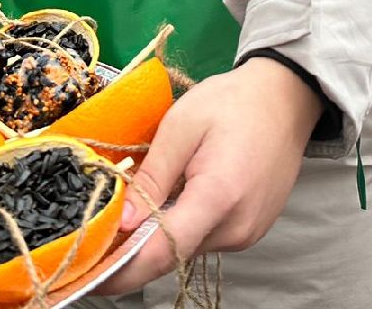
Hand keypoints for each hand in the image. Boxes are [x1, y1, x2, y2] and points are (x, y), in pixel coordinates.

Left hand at [97, 57, 324, 293]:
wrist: (286, 97)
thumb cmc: (231, 102)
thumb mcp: (181, 125)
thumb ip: (152, 177)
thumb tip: (121, 225)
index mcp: (218, 197)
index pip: (160, 252)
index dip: (119, 269)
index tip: (84, 274)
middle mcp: (237, 227)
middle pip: (171, 255)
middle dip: (130, 251)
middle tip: (95, 235)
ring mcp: (248, 233)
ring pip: (186, 248)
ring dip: (157, 238)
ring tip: (129, 212)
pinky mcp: (251, 230)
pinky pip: (204, 239)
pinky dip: (180, 229)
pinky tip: (166, 205)